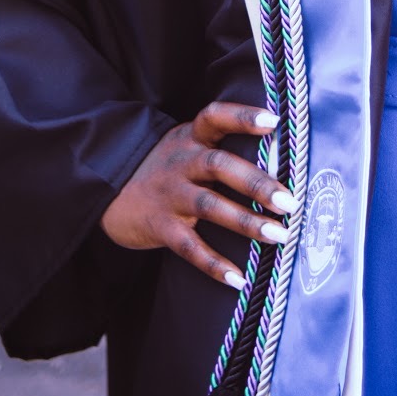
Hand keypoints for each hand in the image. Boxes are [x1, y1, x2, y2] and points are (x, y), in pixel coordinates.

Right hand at [100, 102, 291, 288]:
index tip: (273, 121)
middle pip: (220, 165)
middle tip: (290, 202)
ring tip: (279, 235)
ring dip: (247, 221)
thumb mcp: (184, 145)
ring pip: (211, 206)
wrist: (106, 187)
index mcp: (190, 138)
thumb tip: (276, 158)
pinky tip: (238, 279)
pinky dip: (214, 264)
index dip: (242, 116)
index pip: (215, 117)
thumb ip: (218, 147)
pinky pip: (189, 246)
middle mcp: (182, 162)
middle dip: (257, 183)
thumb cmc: (164, 166)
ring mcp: (170, 194)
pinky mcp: (160, 226)